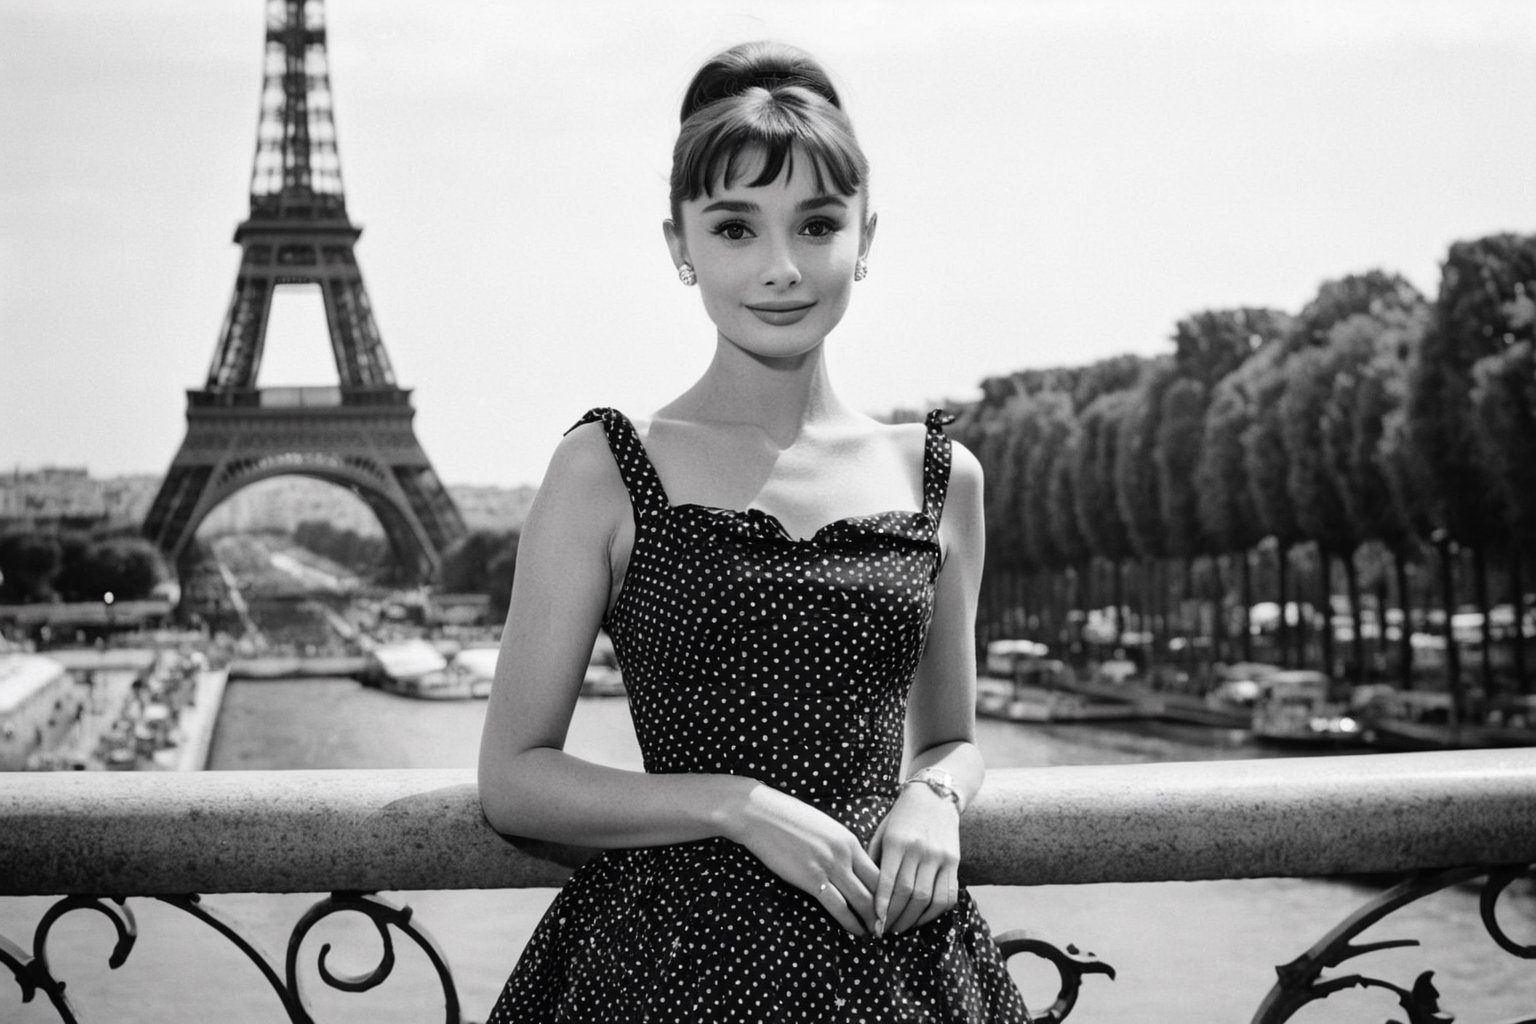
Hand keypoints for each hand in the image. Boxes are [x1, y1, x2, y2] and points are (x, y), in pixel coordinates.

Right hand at [728, 784, 880, 935]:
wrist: (761, 814)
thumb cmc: (789, 819)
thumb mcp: (824, 828)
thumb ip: (841, 847)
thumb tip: (852, 864)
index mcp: (850, 840)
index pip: (880, 871)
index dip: (889, 892)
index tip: (892, 906)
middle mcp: (845, 854)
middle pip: (877, 887)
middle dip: (886, 910)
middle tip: (891, 926)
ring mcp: (829, 867)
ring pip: (862, 900)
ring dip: (872, 921)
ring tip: (877, 934)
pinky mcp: (811, 879)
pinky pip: (838, 907)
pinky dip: (851, 923)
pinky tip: (856, 932)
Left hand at [867, 784, 960, 935]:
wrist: (934, 796)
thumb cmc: (901, 817)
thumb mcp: (882, 832)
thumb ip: (874, 860)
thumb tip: (865, 893)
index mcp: (898, 842)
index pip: (890, 882)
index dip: (882, 908)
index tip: (875, 925)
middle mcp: (920, 850)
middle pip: (908, 894)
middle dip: (895, 918)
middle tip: (884, 931)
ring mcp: (940, 857)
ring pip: (928, 898)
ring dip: (913, 919)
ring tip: (900, 928)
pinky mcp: (955, 862)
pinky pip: (947, 895)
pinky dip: (934, 913)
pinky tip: (921, 918)